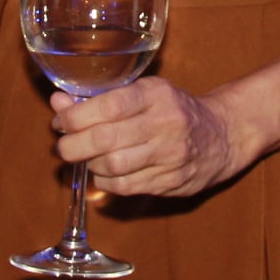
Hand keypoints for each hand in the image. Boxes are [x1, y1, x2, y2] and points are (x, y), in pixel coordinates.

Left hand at [52, 76, 240, 197]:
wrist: (221, 135)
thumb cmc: (173, 110)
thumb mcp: (143, 93)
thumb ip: (101, 99)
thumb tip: (58, 104)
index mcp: (156, 94)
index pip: (109, 105)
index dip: (76, 116)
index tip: (60, 121)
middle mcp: (165, 123)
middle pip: (106, 139)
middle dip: (73, 146)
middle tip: (63, 146)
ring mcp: (170, 155)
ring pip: (113, 166)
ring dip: (90, 164)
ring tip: (87, 157)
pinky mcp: (170, 181)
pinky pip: (124, 186)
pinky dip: (106, 181)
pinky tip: (105, 171)